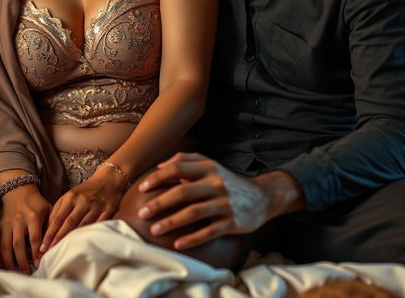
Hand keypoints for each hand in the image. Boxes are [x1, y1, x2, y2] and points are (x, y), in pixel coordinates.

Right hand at [0, 184, 50, 273]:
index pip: (35, 238)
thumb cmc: (36, 202)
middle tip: (27, 272)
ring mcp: (6, 223)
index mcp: (32, 216)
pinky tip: (5, 264)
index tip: (38, 264)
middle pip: (18, 245)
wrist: (19, 190)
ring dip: (10, 262)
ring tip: (15, 272)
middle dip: (22, 261)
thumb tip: (53, 244)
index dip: (36, 252)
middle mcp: (18, 220)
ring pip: (5, 247)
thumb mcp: (47, 209)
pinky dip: (0, 256)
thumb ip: (50, 225)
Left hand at [40, 163, 127, 253]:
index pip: (58, 218)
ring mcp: (96, 206)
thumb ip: (58, 210)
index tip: (42, 247)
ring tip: (64, 252)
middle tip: (49, 253)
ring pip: (83, 226)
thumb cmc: (85, 191)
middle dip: (58, 239)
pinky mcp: (109, 210)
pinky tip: (85, 244)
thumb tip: (47, 229)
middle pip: (69, 223)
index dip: (50, 233)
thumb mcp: (70, 196)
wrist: (108, 179)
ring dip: (73, 240)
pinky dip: (92, 234)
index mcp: (71, 197)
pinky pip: (99, 224)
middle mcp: (83, 201)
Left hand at [136, 152, 300, 249]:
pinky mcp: (232, 222)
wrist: (262, 197)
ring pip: (193, 213)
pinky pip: (209, 231)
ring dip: (171, 222)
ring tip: (154, 230)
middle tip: (142, 213)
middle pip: (183, 192)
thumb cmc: (227, 181)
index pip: (179, 168)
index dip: (159, 177)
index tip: (142, 188)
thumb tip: (160, 165)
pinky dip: (192, 239)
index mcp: (209, 167)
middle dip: (160, 203)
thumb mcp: (210, 165)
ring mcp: (224, 203)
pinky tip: (177, 244)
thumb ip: (186, 160)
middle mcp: (216, 183)